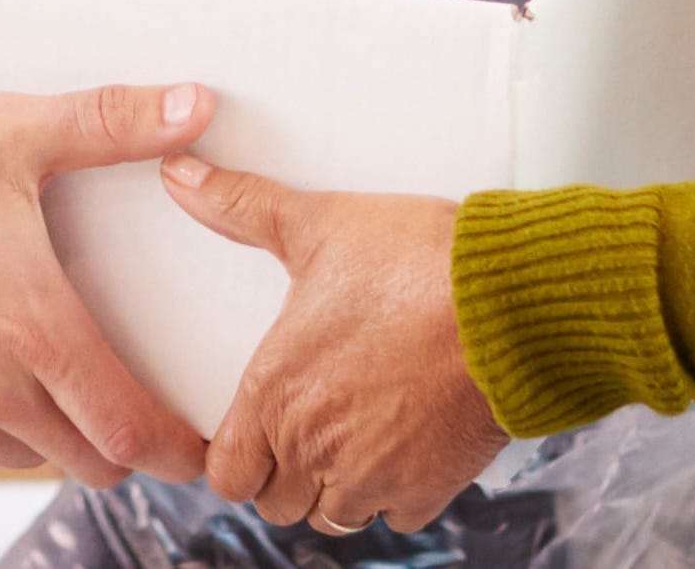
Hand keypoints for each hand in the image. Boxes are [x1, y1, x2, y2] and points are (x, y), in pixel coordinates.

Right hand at [0, 84, 221, 485]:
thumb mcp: (11, 133)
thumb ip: (113, 125)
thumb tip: (192, 107)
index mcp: (34, 330)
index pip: (130, 427)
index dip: (174, 449)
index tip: (194, 451)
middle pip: (84, 460)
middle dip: (115, 445)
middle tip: (121, 409)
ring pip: (14, 454)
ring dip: (36, 430)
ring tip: (30, 374)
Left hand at [159, 155, 505, 534]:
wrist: (512, 303)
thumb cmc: (420, 263)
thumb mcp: (321, 224)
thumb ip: (244, 207)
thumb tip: (182, 176)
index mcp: (276, 395)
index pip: (225, 474)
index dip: (235, 457)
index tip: (254, 433)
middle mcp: (315, 449)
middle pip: (275, 503)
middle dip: (284, 476)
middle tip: (306, 434)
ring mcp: (373, 476)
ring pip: (333, 517)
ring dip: (336, 490)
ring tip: (352, 443)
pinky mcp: (430, 486)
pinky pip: (398, 517)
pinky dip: (397, 495)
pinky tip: (405, 452)